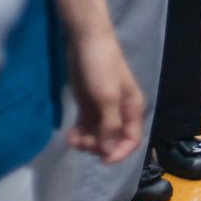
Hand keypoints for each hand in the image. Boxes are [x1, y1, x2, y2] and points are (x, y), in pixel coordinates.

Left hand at [67, 30, 143, 164]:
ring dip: (85, 142)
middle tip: (82, 141)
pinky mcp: (88, 106)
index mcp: (131, 109)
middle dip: (97, 146)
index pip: (132, 140)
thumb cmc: (101, 66)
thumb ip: (109, 124)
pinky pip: (85, 128)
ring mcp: (102, 109)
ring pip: (97, 136)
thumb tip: (109, 151)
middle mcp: (119, 112)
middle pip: (112, 141)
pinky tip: (69, 134)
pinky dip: (78, 134)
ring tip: (72, 137)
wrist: (85, 41)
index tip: (102, 159)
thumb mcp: (107, 96)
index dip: (119, 153)